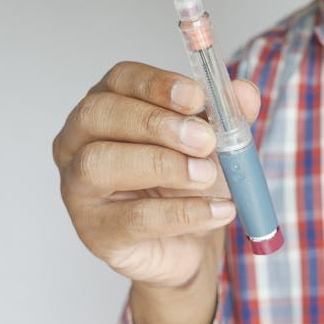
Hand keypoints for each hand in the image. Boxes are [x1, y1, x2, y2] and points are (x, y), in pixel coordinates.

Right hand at [52, 61, 259, 289]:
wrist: (189, 244)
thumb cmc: (187, 183)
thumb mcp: (215, 144)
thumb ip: (228, 116)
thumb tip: (245, 93)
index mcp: (108, 106)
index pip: (119, 79)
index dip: (156, 84)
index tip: (197, 96)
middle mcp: (78, 141)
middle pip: (98, 114)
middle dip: (155, 123)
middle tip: (204, 139)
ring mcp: (78, 188)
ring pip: (99, 164)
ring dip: (161, 165)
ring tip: (206, 174)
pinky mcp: (95, 232)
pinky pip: (131, 219)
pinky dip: (182, 214)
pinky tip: (217, 211)